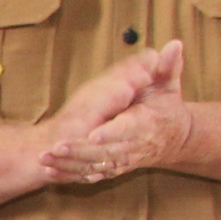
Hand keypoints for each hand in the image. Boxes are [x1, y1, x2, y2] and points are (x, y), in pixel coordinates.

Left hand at [39, 39, 192, 185]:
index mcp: (146, 124)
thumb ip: (168, 66)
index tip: (93, 135)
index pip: (128, 129)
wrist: (173, 139)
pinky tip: (50, 173)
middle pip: (106, 152)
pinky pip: (91, 175)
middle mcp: (134, 146)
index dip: (111, 133)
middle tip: (57, 147)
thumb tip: (174, 44)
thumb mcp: (169, 85)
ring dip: (70, 165)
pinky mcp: (114, 169)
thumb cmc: (167, 108)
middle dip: (81, 151)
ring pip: (96, 166)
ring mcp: (123, 160)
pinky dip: (72, 175)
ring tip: (46, 159)